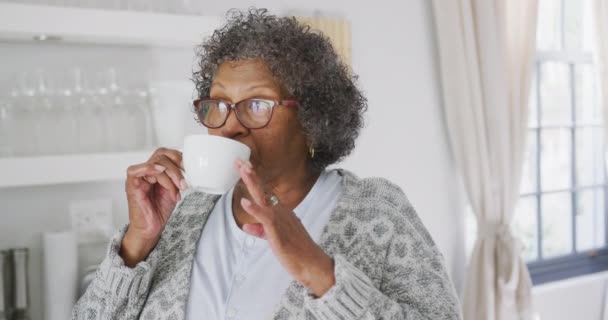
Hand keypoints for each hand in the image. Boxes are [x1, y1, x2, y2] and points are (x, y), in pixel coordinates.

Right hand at [121, 148, 187, 266]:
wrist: (151, 229)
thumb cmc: (160, 210)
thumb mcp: (174, 189)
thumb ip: (177, 177)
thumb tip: (189, 166)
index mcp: (156, 171)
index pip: (166, 153)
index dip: (178, 157)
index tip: (189, 168)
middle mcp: (146, 172)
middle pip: (161, 155)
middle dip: (176, 168)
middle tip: (183, 183)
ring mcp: (138, 178)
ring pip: (155, 163)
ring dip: (170, 176)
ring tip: (176, 191)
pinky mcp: (131, 185)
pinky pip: (135, 170)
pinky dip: (150, 169)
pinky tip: (159, 174)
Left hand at [235, 159, 334, 296]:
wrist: (311, 263)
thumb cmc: (295, 251)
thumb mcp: (273, 238)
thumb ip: (260, 230)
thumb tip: (246, 225)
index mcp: (280, 212)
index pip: (264, 192)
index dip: (253, 179)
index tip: (243, 166)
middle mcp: (280, 212)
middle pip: (262, 189)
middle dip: (250, 174)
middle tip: (239, 161)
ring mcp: (279, 220)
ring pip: (263, 198)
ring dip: (253, 183)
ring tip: (244, 170)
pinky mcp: (277, 232)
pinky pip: (265, 218)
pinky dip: (254, 209)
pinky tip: (245, 202)